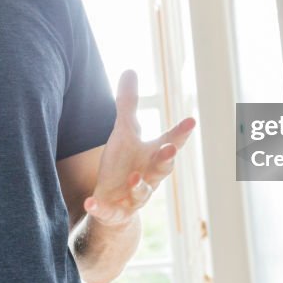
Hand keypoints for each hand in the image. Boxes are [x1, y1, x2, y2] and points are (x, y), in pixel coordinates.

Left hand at [83, 70, 195, 226]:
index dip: (181, 132)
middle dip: (167, 159)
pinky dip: (101, 208)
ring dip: (140, 185)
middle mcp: (149, 176)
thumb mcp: (124, 132)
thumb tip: (130, 69)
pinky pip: (110, 211)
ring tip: (135, 177)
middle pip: (162, 168)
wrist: (115, 203)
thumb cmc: (125, 163)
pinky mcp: (117, 212)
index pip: (170, 141)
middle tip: (170, 148)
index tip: (191, 120)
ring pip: (142, 193)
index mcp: (153, 155)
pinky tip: (90, 203)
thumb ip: (128, 104)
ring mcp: (134, 196)